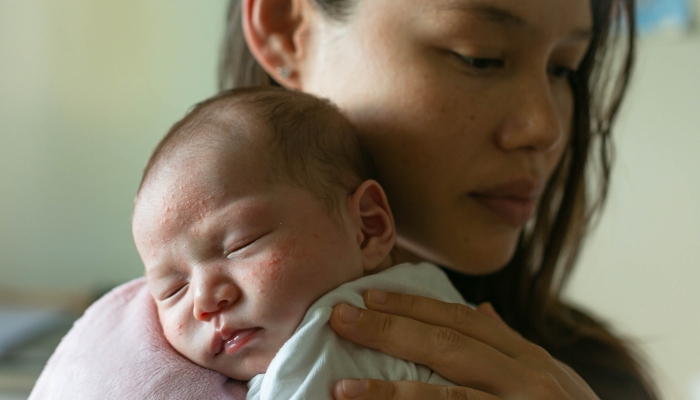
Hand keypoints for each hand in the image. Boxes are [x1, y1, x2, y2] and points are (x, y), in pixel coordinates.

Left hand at [329, 290, 598, 399]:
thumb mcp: (552, 378)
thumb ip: (511, 344)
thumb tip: (477, 308)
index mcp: (529, 359)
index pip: (463, 322)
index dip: (414, 306)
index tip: (370, 295)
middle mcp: (526, 380)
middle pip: (447, 348)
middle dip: (391, 331)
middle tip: (341, 318)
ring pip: (446, 398)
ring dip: (389, 393)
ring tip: (342, 388)